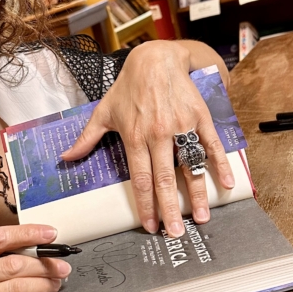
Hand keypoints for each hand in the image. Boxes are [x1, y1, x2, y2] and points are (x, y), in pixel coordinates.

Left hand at [61, 41, 234, 236]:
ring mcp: (181, 126)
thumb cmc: (128, 87)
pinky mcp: (199, 117)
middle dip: (171, 209)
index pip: (140, 179)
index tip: (151, 226)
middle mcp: (158, 135)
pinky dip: (220, 164)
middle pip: (165, 179)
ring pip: (190, 165)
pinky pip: (212, 145)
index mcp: (134, 137)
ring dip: (198, 193)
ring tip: (203, 217)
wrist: (156, 58)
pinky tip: (227, 184)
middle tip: (177, 233)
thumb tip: (66, 158)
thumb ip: (86, 139)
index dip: (146, 205)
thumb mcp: (103, 111)